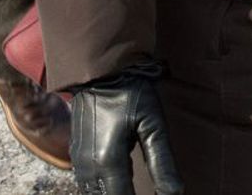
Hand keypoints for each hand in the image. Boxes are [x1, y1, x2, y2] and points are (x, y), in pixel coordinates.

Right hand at [71, 60, 183, 193]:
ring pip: (95, 194)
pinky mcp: (76, 155)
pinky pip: (88, 185)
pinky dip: (104, 189)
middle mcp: (89, 168)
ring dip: (115, 193)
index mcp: (108, 162)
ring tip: (134, 188)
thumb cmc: (130, 93)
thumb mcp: (152, 124)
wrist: (97, 70)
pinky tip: (120, 183)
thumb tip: (175, 194)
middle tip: (152, 192)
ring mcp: (79, 162)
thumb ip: (162, 161)